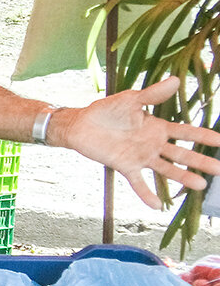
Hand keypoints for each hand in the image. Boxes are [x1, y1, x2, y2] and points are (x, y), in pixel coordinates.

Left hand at [58, 76, 219, 208]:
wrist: (81, 124)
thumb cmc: (106, 110)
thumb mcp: (130, 99)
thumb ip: (152, 95)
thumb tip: (176, 80)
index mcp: (157, 127)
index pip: (186, 132)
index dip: (204, 137)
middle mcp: (153, 144)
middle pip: (182, 154)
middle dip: (201, 161)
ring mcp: (141, 157)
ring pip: (166, 169)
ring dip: (182, 177)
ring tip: (200, 185)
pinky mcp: (125, 166)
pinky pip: (138, 182)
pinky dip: (147, 193)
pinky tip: (157, 205)